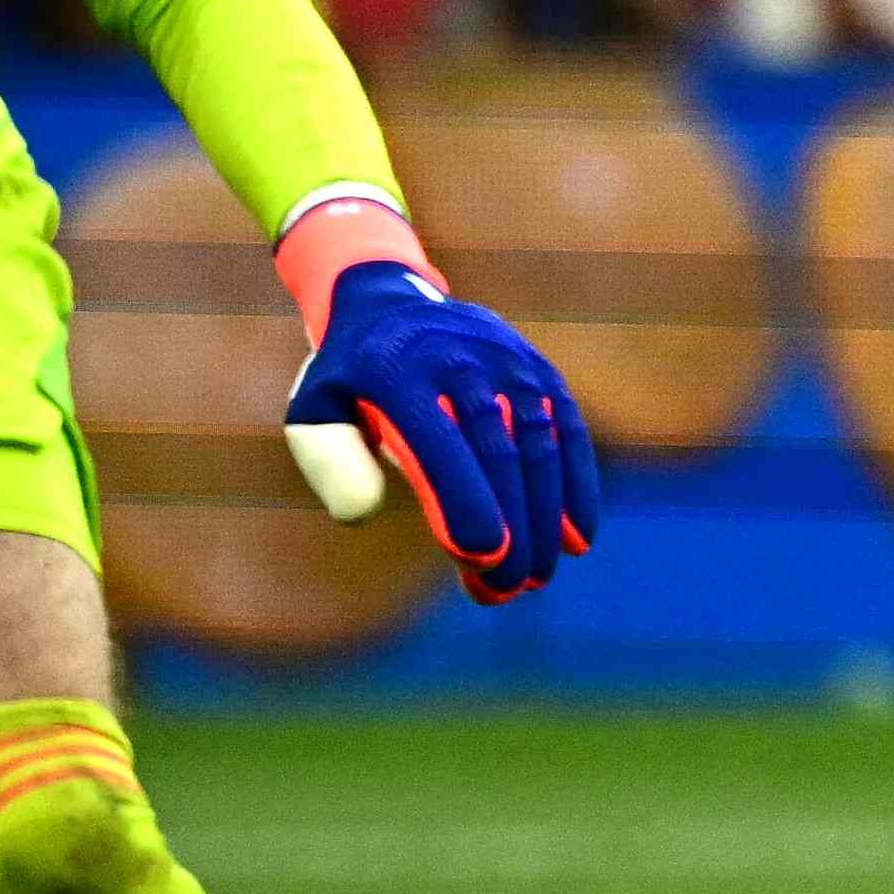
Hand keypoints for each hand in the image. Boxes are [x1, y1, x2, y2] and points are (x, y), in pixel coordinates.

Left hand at [284, 266, 602, 601]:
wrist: (393, 305)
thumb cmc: (350, 382)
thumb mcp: (315, 412)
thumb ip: (332, 463)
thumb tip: (361, 514)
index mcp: (395, 371)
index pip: (438, 443)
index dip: (464, 499)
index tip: (481, 557)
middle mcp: (459, 361)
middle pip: (496, 453)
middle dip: (511, 526)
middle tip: (508, 588)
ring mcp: (509, 364)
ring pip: (538, 447)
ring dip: (546, 517)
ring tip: (537, 576)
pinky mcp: (541, 374)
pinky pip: (567, 432)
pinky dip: (577, 486)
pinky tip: (579, 537)